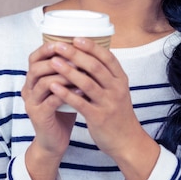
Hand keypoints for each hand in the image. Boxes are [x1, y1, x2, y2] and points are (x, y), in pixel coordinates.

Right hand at [21, 43, 76, 179]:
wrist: (54, 140)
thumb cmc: (62, 110)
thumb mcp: (64, 87)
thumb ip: (68, 70)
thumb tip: (86, 49)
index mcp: (33, 79)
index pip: (35, 57)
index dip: (48, 48)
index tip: (66, 42)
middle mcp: (28, 89)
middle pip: (36, 67)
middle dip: (57, 60)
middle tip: (76, 56)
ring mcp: (32, 103)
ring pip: (43, 82)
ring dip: (63, 75)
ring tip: (81, 71)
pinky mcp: (39, 116)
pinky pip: (51, 101)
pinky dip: (67, 94)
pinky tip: (82, 91)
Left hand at [47, 38, 159, 179]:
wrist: (127, 141)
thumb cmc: (118, 114)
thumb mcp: (118, 91)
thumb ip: (106, 76)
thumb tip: (88, 56)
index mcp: (121, 80)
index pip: (108, 57)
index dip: (91, 46)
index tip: (76, 37)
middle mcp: (116, 89)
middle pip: (95, 67)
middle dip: (76, 54)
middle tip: (59, 45)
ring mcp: (108, 103)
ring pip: (87, 83)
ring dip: (69, 71)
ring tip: (53, 62)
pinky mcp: (99, 117)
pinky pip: (80, 103)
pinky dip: (66, 93)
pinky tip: (54, 86)